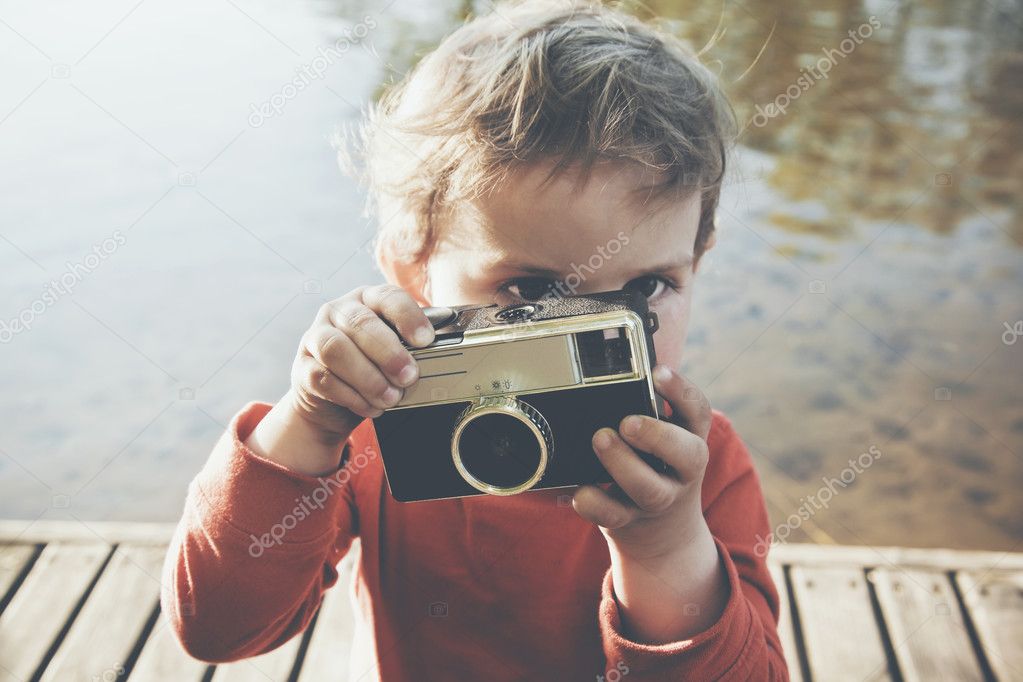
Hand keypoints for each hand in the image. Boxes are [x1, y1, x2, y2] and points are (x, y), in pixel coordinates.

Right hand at [288, 284, 435, 437]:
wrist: (332, 402)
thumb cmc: (371, 368)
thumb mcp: (393, 352)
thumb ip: (410, 349)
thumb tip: (437, 357)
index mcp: (367, 300)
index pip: (387, 297)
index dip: (408, 317)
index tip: (425, 340)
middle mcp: (338, 311)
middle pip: (360, 323)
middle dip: (389, 353)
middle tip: (409, 377)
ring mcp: (315, 337)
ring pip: (336, 349)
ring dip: (368, 377)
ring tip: (391, 397)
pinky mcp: (303, 367)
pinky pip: (324, 378)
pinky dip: (353, 397)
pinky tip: (372, 407)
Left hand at [572, 363, 713, 561]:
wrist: (663, 535)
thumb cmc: (655, 468)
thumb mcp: (662, 439)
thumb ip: (645, 409)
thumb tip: (609, 367)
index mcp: (689, 439)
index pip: (697, 411)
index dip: (682, 390)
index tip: (658, 372)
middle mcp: (681, 471)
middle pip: (687, 455)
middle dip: (658, 436)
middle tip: (628, 422)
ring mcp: (658, 499)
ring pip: (650, 489)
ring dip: (623, 464)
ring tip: (600, 439)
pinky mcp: (629, 521)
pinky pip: (612, 515)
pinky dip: (593, 502)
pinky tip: (579, 489)